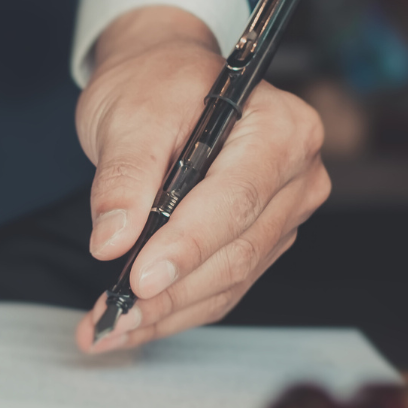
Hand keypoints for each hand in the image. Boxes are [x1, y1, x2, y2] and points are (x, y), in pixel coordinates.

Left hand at [73, 6, 329, 353]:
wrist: (164, 78)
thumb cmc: (156, 84)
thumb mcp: (130, 116)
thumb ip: (124, 178)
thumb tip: (112, 240)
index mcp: (280, 128)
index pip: (236, 200)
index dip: (187, 246)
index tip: (139, 279)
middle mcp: (297, 174)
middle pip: (237, 250)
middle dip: (170, 293)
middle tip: (112, 318)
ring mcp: (284, 212)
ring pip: (229, 279)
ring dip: (168, 312)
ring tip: (110, 329)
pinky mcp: (262, 239)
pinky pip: (223, 286)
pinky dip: (176, 309)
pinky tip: (133, 324)